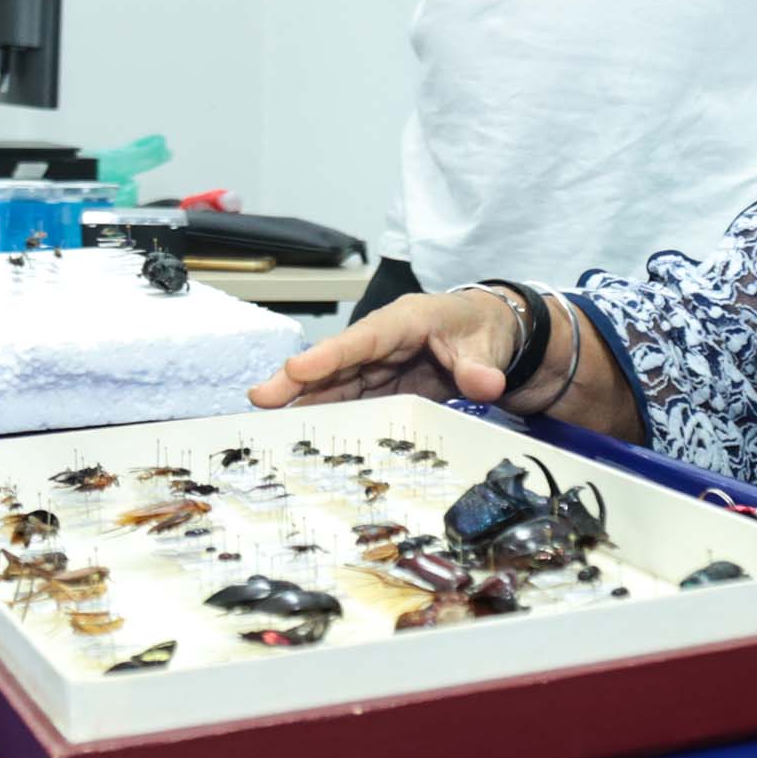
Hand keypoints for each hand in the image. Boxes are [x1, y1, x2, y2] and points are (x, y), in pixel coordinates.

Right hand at [249, 288, 518, 407]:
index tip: (297, 368)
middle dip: (299, 380)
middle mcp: (384, 343)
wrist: (495, 339)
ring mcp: (381, 366)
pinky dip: (330, 418)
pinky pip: (353, 403)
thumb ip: (481, 365)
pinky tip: (306, 437)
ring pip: (338, 385)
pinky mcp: (384, 387)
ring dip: (306, 404)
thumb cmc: (484, 330)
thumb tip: (486, 384)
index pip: (364, 338)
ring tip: (269, 426)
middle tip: (260, 399)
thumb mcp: (488, 344)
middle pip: (338, 362)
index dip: (330, 354)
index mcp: (406, 321)